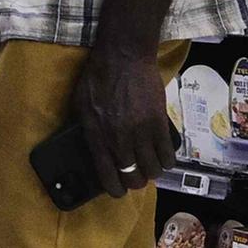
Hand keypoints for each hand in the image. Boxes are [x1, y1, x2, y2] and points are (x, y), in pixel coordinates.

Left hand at [73, 49, 178, 193]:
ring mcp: (141, 132)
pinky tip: (164, 157)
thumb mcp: (80, 105)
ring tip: (150, 166)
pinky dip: (167, 160)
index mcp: (97, 136)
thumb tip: (91, 149)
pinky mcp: (159, 123)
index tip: (118, 191)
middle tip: (136, 176)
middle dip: (135, 181)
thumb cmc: (97, 78)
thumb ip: (86, 129)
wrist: (123, 57)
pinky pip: (168, 153)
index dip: (115, 189)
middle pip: (133, 177)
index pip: (107, 175)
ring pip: (153, 169)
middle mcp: (119, 139)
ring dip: (152, 172)